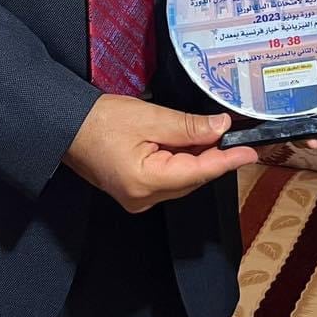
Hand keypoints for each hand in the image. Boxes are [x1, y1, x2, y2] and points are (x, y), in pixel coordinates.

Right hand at [63, 96, 257, 212]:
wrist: (66, 128)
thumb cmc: (101, 121)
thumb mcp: (150, 117)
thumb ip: (188, 126)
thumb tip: (221, 128)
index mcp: (147, 182)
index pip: (199, 172)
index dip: (227, 161)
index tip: (250, 152)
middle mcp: (144, 199)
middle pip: (192, 179)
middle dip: (211, 156)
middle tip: (227, 132)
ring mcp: (138, 199)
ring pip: (181, 180)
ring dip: (196, 158)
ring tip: (205, 132)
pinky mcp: (134, 192)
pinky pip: (168, 179)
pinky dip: (180, 162)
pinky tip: (185, 143)